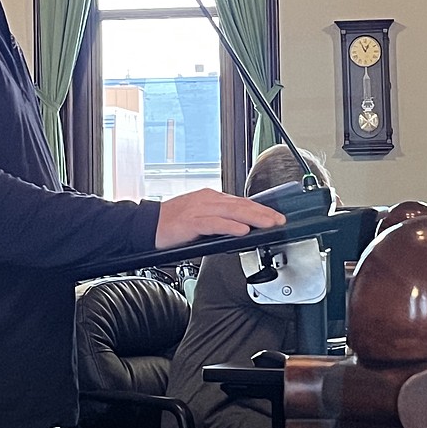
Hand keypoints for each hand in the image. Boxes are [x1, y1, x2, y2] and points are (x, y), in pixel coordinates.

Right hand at [155, 188, 284, 249]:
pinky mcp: (191, 222)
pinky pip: (215, 223)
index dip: (260, 209)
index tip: (275, 216)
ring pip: (232, 212)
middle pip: (241, 205)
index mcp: (210, 197)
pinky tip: (242, 230)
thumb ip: (220, 219)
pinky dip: (230, 226)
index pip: (241, 202)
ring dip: (253, 218)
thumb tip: (242, 226)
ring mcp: (199, 210)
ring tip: (268, 224)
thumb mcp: (200, 216)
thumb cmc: (172, 223)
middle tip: (279, 220)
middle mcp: (207, 200)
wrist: (147, 225)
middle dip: (263, 213)